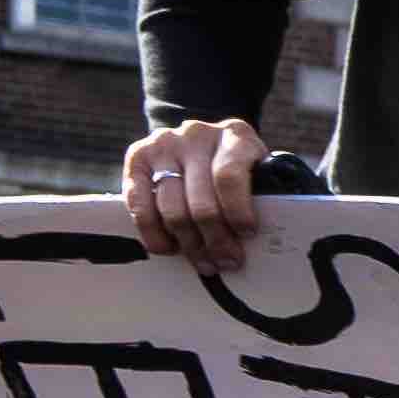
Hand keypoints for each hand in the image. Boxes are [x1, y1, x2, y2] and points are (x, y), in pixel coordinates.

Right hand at [120, 117, 268, 275]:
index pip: (229, 177)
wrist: (199, 140)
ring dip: (189, 244)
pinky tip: (170, 248)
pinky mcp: (137, 157)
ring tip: (204, 262)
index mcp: (234, 135)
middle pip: (201, 201)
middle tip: (227, 261)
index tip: (247, 234)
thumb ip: (261, 192)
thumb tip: (255, 238)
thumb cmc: (236, 164)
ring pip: (172, 208)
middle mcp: (196, 135)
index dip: (237, 211)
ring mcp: (164, 144)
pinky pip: (139, 204)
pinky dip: (154, 234)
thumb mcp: (256, 168)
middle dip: (216, 240)